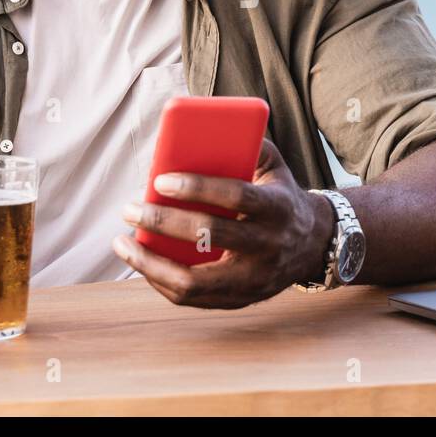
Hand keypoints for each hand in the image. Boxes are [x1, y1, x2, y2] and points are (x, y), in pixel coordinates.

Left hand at [113, 139, 335, 307]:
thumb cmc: (279, 196)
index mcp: (277, 208)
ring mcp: (253, 280)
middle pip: (208, 236)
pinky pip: (191, 298)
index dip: (197, 188)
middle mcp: (268, 247)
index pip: (235, 197)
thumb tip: (192, 136)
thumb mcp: (273, 166)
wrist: (313, 245)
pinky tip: (140, 260)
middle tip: (130, 209)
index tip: (159, 181)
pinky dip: (159, 280)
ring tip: (123, 242)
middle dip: (161, 223)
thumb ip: (243, 145)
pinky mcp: (239, 300)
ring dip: (150, 263)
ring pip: (193, 282)